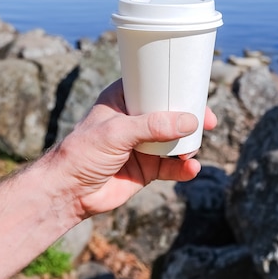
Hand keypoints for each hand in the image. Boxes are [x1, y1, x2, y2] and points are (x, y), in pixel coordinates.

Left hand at [48, 79, 216, 218]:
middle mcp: (135, 121)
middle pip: (171, 114)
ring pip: (175, 140)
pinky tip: (191, 169)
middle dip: (192, 118)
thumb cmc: (83, 152)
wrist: (68, 192)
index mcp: (123, 100)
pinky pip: (172, 167)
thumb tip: (190, 122)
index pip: (155, 86)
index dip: (177, 87)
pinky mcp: (146, 170)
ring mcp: (142, 145)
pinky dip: (184, 168)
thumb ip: (153, 126)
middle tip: (209, 122)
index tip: (199, 92)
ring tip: (192, 152)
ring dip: (189, 145)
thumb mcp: (117, 132)